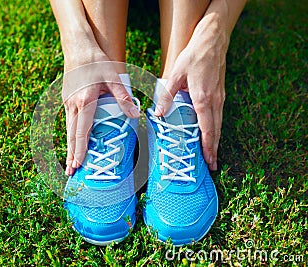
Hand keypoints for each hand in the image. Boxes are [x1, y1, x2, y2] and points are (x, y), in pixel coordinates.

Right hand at [62, 49, 139, 175]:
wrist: (78, 46)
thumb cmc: (97, 61)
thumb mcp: (114, 77)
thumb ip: (123, 97)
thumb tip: (135, 114)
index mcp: (85, 102)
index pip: (81, 132)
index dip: (80, 150)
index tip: (79, 165)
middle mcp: (73, 105)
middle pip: (71, 135)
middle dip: (71, 155)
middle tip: (70, 173)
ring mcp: (68, 102)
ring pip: (68, 130)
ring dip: (69, 147)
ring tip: (70, 163)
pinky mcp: (67, 99)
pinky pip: (69, 121)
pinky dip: (71, 135)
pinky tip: (73, 142)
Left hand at [154, 16, 228, 170]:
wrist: (212, 41)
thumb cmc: (193, 57)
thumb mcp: (176, 74)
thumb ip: (166, 95)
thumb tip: (158, 114)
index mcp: (203, 98)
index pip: (207, 128)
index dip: (207, 145)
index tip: (208, 159)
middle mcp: (215, 100)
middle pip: (216, 130)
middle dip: (214, 148)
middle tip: (213, 164)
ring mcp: (220, 97)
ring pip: (219, 124)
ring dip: (216, 140)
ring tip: (213, 154)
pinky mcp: (220, 93)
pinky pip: (218, 115)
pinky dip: (215, 128)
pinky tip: (211, 134)